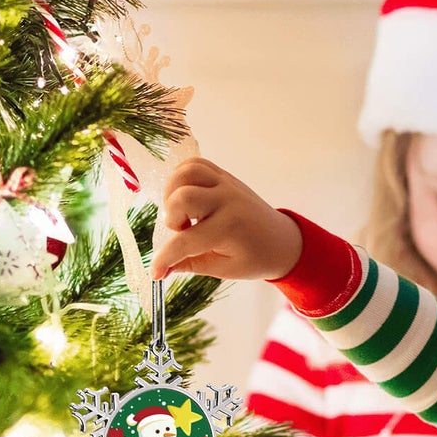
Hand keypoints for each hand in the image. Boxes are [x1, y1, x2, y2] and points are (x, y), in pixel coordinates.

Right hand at [152, 157, 301, 280]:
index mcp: (228, 228)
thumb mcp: (223, 269)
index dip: (164, 259)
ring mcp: (226, 183)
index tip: (155, 272)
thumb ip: (190, 265)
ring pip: (185, 173)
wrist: (281, 240)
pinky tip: (184, 197)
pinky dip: (181, 178)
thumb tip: (161, 270)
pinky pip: (195, 164)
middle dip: (172, 218)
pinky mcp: (224, 176)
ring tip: (181, 212)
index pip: (185, 242)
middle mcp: (227, 200)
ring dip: (173, 193)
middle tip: (182, 231)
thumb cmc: (254, 258)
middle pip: (182, 197)